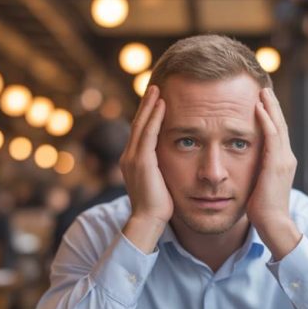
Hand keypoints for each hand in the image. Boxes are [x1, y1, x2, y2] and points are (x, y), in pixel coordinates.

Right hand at [120, 85, 172, 251]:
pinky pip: (148, 133)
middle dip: (147, 104)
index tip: (157, 100)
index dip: (148, 115)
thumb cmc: (160, 208)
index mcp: (133, 161)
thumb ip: (163, 170)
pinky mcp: (141, 161)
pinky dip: (154, 117)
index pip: (141, 132)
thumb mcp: (161, 183)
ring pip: (141, 124)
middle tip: (156, 86)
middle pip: (138, 123)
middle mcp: (129, 156)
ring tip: (158, 88)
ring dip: (150, 105)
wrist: (148, 222)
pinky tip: (163, 104)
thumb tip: (178, 163)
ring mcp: (133, 158)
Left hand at [247, 87, 301, 259]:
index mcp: (282, 162)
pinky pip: (271, 136)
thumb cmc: (262, 210)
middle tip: (263, 86)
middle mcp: (286, 157)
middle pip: (280, 124)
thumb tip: (241, 165)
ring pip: (278, 125)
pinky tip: (258, 107)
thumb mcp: (257, 185)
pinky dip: (265, 120)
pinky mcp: (277, 164)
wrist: (273, 224)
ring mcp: (284, 160)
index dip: (270, 115)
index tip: (261, 100)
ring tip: (262, 90)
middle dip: (272, 105)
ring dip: (270, 106)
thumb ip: (254, 172)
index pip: (276, 132)